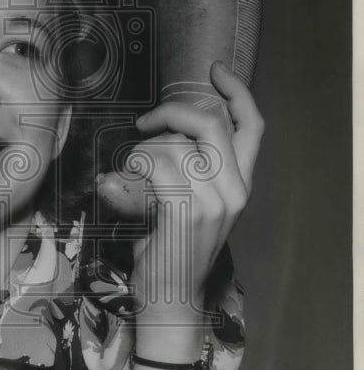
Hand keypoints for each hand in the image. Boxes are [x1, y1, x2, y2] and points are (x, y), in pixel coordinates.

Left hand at [125, 63, 262, 321]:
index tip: (216, 71)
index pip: (252, 127)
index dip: (236, 93)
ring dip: (141, 154)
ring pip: (173, 147)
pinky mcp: (184, 213)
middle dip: (172, 112)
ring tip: (128, 178)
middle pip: (210, 124)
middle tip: (144, 122)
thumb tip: (166, 130)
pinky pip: (154, 166)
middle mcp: (235, 190)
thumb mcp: (194, 204)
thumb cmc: (173, 248)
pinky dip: (130, 169)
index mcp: (241, 185)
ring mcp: (212, 202)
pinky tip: (116, 185)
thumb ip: (192, 167)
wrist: (170, 298)